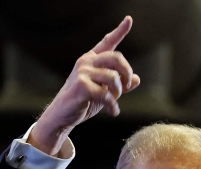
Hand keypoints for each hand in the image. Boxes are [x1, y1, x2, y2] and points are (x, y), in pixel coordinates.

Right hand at [29, 16, 141, 155]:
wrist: (63, 115)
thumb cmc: (83, 101)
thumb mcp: (104, 92)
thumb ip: (119, 84)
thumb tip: (137, 79)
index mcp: (92, 59)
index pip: (107, 42)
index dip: (120, 31)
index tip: (129, 19)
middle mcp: (86, 61)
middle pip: (117, 58)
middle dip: (126, 73)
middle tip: (127, 85)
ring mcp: (83, 73)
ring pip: (113, 77)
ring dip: (118, 92)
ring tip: (114, 102)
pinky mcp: (81, 86)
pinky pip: (106, 94)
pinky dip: (113, 106)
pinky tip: (113, 112)